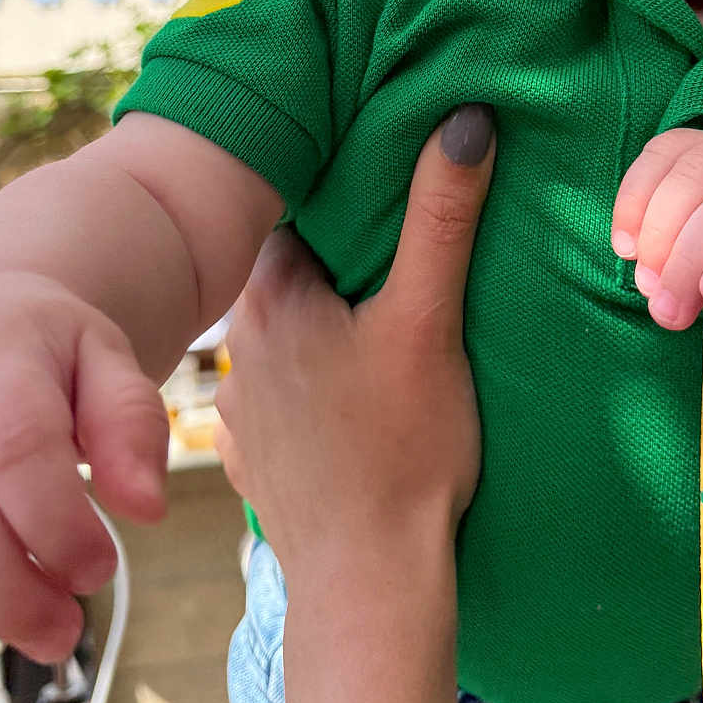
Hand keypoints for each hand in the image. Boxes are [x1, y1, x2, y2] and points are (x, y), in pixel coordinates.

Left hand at [215, 104, 494, 575]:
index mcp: (271, 296)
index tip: (383, 190)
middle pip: (289, 273)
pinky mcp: (254, 458)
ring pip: (282, 335)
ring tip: (373, 327)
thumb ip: (443, 217)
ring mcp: (239, 407)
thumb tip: (464, 119)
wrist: (370, 582)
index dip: (343, 197)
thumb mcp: (429, 320)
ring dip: (320, 324)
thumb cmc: (402, 447)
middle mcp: (237, 345)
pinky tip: (346, 397)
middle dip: (337, 261)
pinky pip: (278, 395)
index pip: (296, 213)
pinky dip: (308, 384)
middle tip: (393, 259)